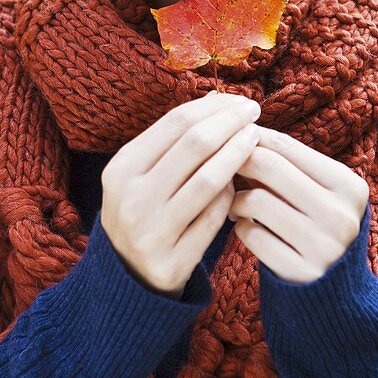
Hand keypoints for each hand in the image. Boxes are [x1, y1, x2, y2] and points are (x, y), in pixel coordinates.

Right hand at [100, 90, 261, 298]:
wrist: (128, 278)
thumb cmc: (145, 212)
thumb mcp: (141, 175)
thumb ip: (173, 142)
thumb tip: (218, 99)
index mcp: (121, 169)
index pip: (175, 123)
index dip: (214, 107)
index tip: (240, 100)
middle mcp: (131, 199)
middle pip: (194, 145)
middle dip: (231, 122)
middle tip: (255, 112)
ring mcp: (150, 232)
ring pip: (208, 180)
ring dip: (239, 153)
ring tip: (256, 139)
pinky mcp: (172, 261)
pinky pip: (214, 218)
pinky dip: (232, 195)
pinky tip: (242, 184)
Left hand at [228, 126, 369, 283]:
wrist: (334, 291)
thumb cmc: (314, 226)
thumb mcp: (317, 194)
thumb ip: (288, 165)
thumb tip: (238, 129)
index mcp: (349, 185)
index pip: (286, 146)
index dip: (250, 138)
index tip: (229, 139)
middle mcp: (341, 214)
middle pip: (269, 166)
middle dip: (237, 163)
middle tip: (222, 168)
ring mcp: (323, 246)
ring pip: (256, 200)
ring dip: (235, 200)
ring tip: (235, 204)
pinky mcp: (301, 272)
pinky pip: (251, 235)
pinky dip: (240, 228)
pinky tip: (245, 228)